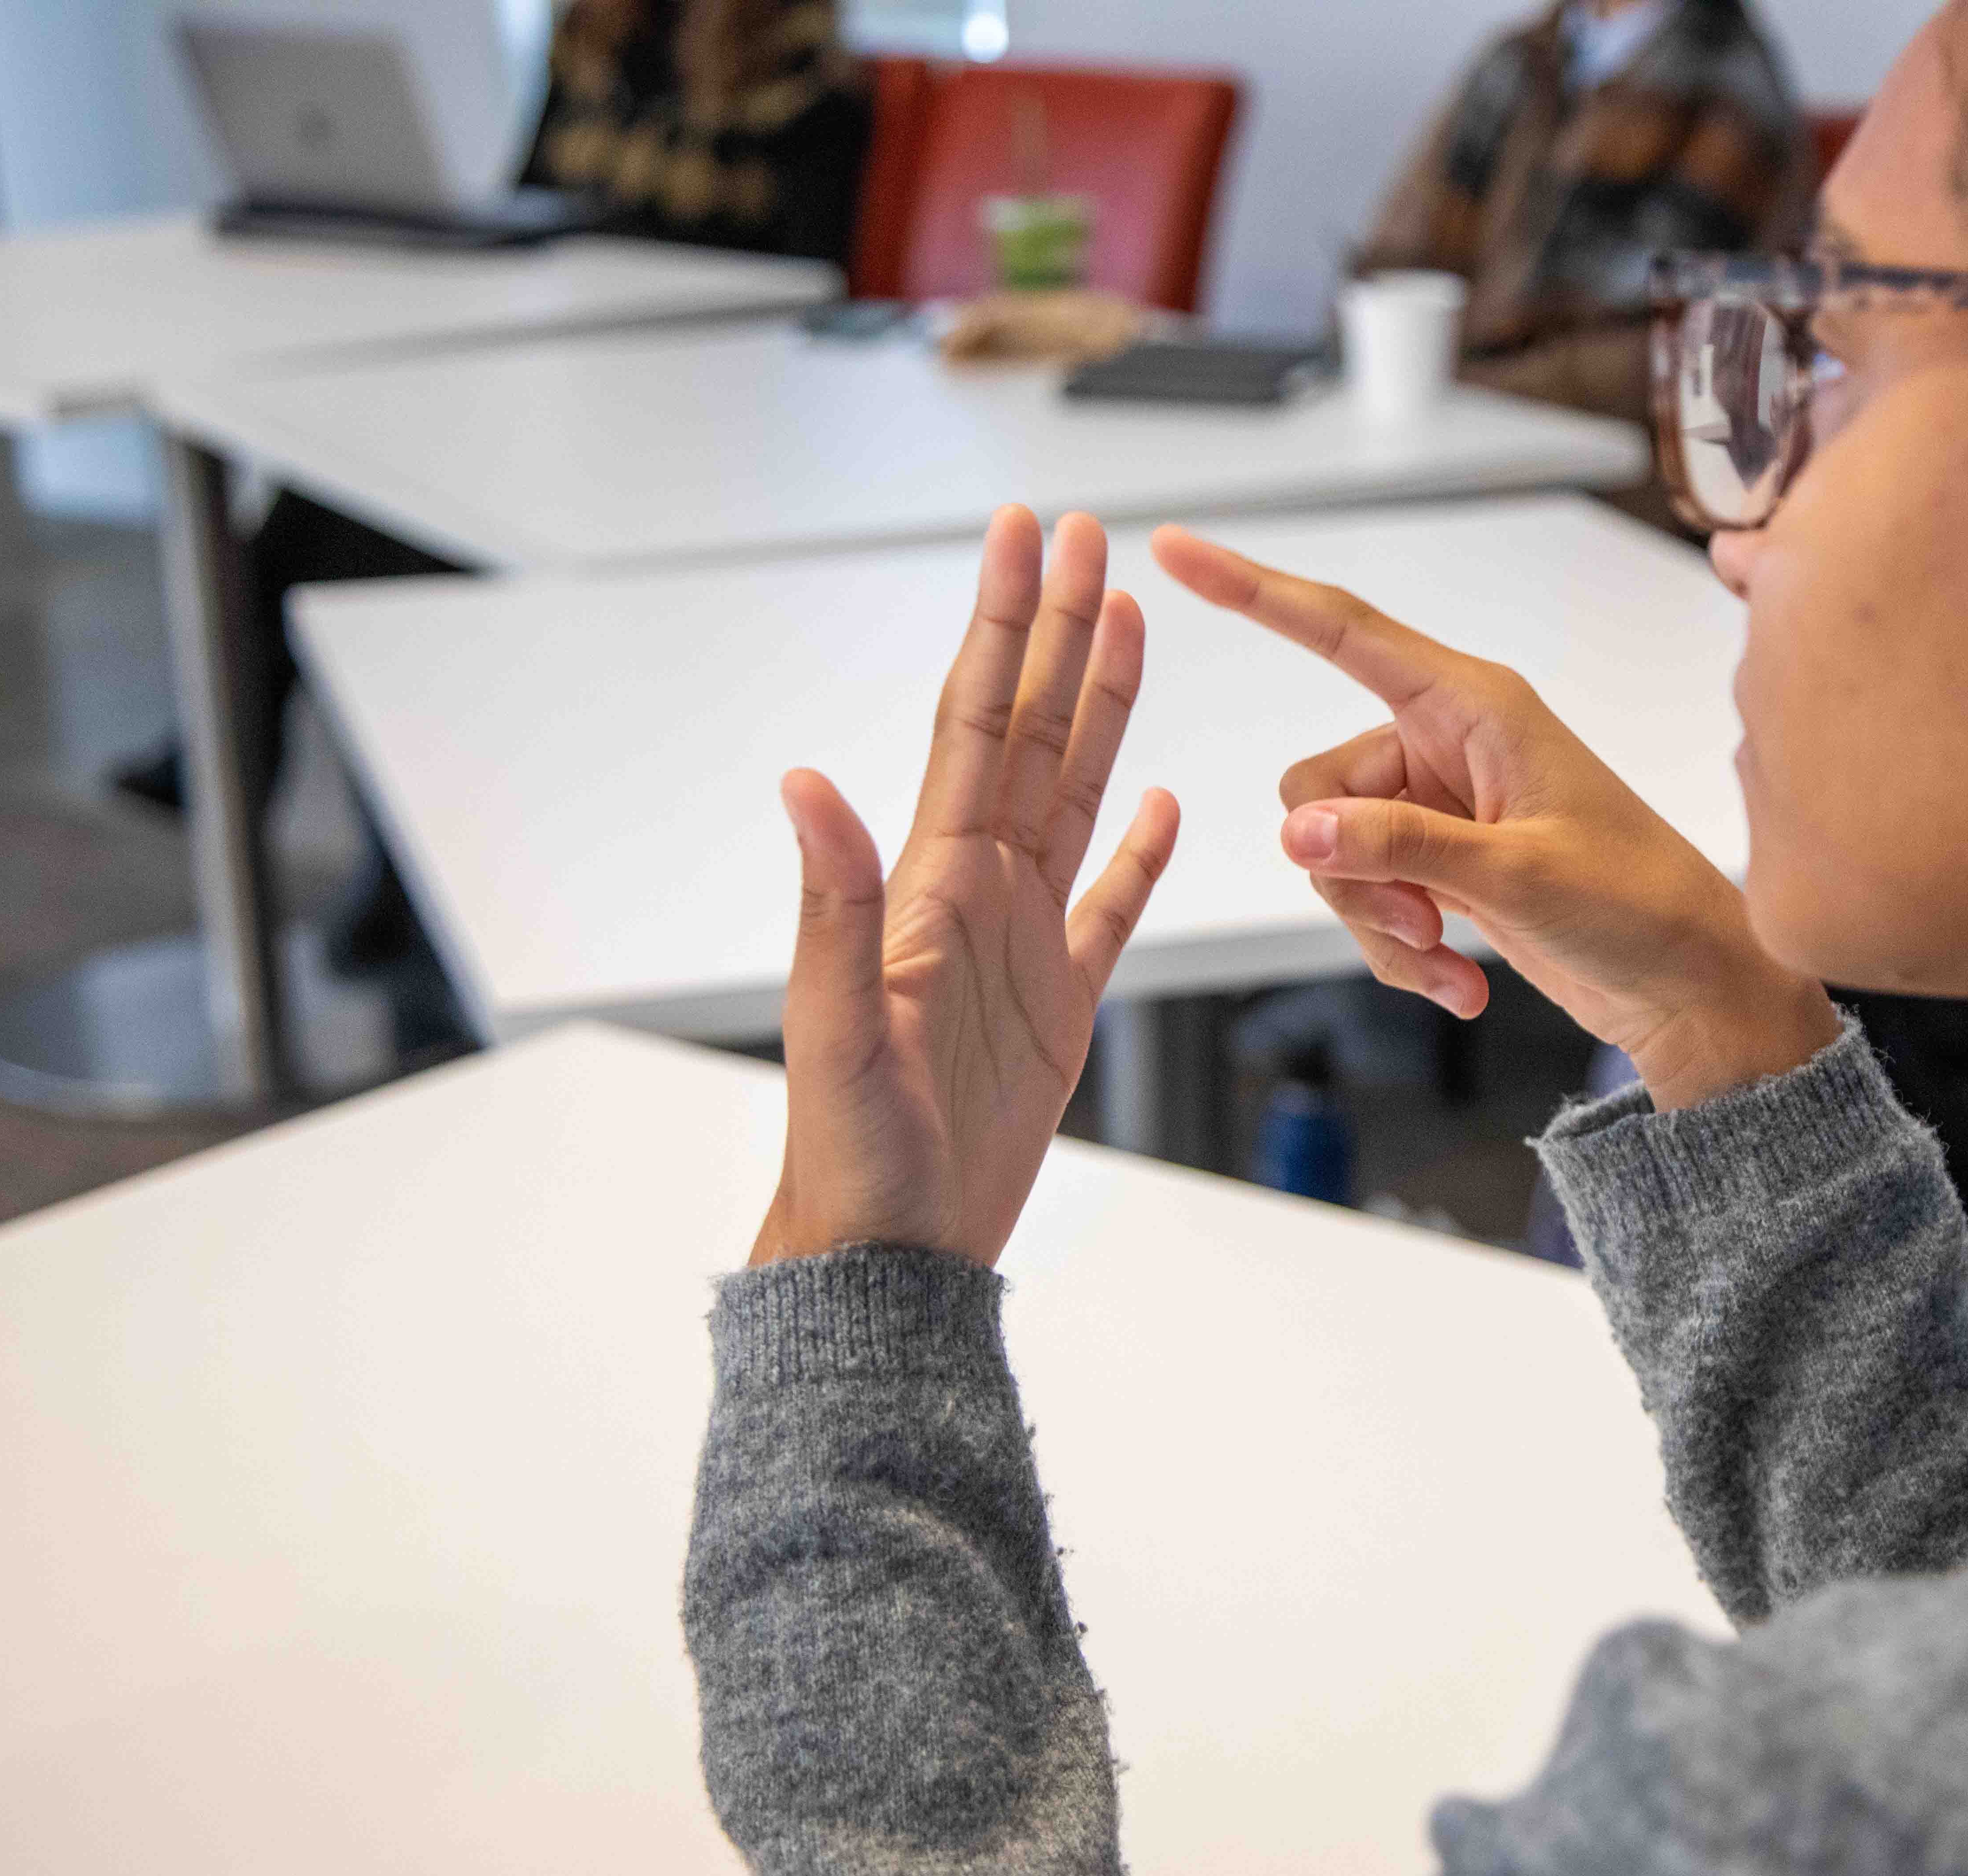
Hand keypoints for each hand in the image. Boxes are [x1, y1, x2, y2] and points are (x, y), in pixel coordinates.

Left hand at [751, 509, 1178, 1266]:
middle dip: (1058, 629)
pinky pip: (1111, 906)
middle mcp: (977, 891)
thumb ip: (834, 900)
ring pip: (1075, 793)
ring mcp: (1023, 941)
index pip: (975, 722)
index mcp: (931, 883)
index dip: (1002, 625)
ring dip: (1100, 706)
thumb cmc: (852, 1150)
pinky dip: (1140, 852)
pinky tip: (1161, 802)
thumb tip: (806, 784)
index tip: (1023, 537)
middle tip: (1084, 537)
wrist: (890, 1247)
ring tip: (1127, 621)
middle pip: (1030, 729)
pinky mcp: (1060, 1003)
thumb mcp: (837, 1024)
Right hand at [1152, 524, 1837, 1110]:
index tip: (1176, 551)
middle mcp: (1445, 741)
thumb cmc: (1640, 904)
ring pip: (1333, 856)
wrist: (1687, 985)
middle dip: (1349, 870)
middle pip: (1315, 788)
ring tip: (1449, 959)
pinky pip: (1368, 898)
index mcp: (1473, 703)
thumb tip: (1299, 834)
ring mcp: (1437, 805)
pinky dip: (1402, 949)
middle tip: (1421, 924)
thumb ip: (1403, 846)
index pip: (1340, 627)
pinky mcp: (1438, 862)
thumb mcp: (1519, 872)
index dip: (1252, 588)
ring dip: (1380, 923)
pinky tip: (1461, 982)